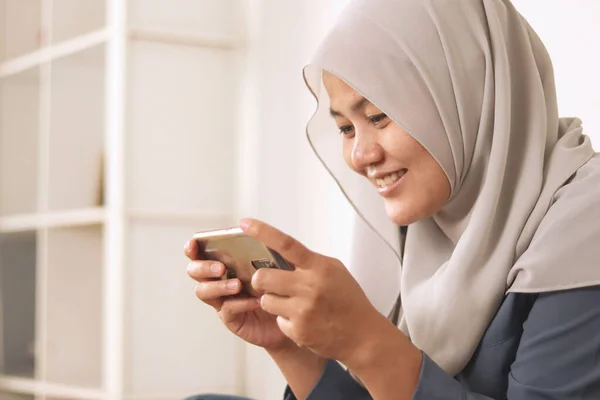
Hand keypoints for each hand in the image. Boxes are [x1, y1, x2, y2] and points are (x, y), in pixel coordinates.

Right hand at [185, 239, 293, 351]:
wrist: (289, 311)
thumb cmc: (277, 284)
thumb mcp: (271, 263)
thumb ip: (260, 251)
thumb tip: (257, 234)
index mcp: (223, 262)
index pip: (200, 253)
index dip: (192, 248)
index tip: (193, 243)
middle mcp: (217, 280)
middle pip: (195, 271)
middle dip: (203, 268)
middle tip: (220, 267)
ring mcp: (221, 300)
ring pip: (204, 292)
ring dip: (219, 286)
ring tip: (237, 285)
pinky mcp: (230, 318)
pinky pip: (227, 309)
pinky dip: (240, 303)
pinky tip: (255, 300)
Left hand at [242, 218, 385, 366]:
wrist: (363, 335)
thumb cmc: (348, 300)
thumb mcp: (335, 271)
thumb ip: (310, 262)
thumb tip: (281, 252)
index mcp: (319, 267)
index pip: (286, 244)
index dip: (262, 231)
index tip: (244, 223)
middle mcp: (309, 287)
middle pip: (263, 277)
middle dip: (260, 280)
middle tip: (268, 283)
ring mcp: (303, 310)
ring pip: (265, 300)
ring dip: (272, 301)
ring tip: (291, 304)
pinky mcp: (298, 330)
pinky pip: (277, 320)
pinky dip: (285, 320)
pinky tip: (302, 320)